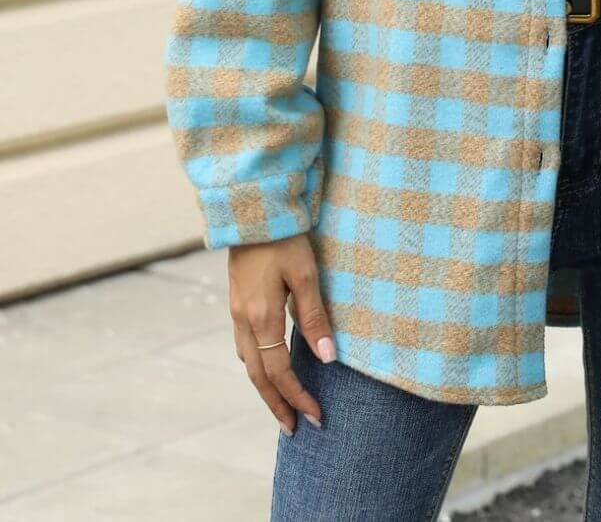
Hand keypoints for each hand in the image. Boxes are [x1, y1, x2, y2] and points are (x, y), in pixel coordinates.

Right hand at [228, 232, 337, 434]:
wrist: (252, 208)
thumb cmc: (284, 237)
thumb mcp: (305, 273)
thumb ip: (314, 316)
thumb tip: (328, 358)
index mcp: (261, 316)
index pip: (279, 372)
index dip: (298, 397)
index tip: (316, 417)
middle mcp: (243, 319)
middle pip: (258, 375)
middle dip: (277, 404)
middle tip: (295, 428)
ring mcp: (235, 310)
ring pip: (248, 361)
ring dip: (264, 386)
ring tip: (282, 404)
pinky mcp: (236, 300)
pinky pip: (244, 344)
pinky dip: (257, 363)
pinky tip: (268, 363)